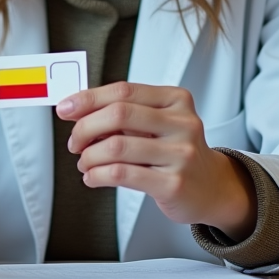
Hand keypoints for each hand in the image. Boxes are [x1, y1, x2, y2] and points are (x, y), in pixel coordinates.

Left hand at [56, 82, 256, 240]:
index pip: (124, 90)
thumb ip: (123, 113)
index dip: (89, 98)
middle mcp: (182, 123)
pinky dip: (97, 175)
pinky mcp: (173, 184)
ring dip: (89, 156)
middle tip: (74, 142)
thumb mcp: (157, 123)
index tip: (66, 108)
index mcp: (176, 100)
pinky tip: (93, 177)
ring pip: (116, 147)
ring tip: (84, 163)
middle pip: (118, 114)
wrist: (212, 187)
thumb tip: (76, 108)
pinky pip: (122, 174)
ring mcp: (181, 154)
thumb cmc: (176, 151)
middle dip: (85, 127)